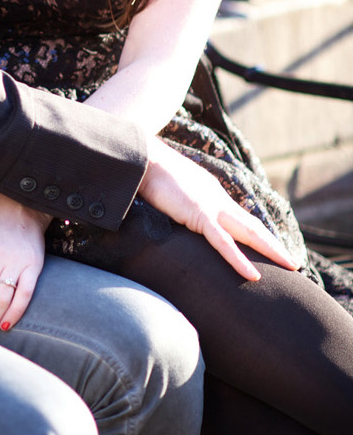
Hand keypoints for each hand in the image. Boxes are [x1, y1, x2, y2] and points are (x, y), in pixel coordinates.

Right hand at [141, 136, 301, 279]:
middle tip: (291, 262)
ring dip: (270, 250)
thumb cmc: (150, 173)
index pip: (239, 217)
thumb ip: (181, 201)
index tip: (270, 247)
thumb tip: (178, 211)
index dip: (257, 234)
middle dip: (273, 244)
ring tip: (288, 266)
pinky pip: (223, 242)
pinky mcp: (198, 214)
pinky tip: (252, 275)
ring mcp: (210, 206)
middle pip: (252, 225)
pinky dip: (238, 260)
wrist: (142, 159)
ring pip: (248, 232)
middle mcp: (217, 198)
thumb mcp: (172, 191)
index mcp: (210, 193)